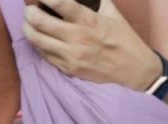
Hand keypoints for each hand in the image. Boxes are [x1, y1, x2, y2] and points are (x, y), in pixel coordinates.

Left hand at [22, 0, 158, 91]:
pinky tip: (43, 39)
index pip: (56, 1)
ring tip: (32, 23)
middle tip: (32, 9)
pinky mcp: (71, 70)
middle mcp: (77, 38)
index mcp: (88, 21)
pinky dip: (39, 45)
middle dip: (30, 11)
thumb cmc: (125, 40)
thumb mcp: (112, 13)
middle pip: (38, 20)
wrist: (137, 72)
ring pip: (36, 39)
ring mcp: (72, 56)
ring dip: (29, 28)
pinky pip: (45, 55)